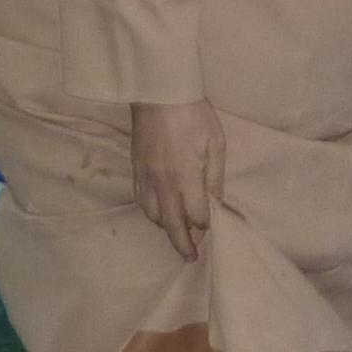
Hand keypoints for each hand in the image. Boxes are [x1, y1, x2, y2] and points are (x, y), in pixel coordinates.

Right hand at [131, 98, 221, 261]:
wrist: (158, 93)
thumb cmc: (193, 115)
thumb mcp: (216, 144)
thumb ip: (215, 177)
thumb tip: (215, 202)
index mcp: (186, 178)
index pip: (197, 215)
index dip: (206, 224)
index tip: (212, 225)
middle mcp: (163, 184)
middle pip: (171, 225)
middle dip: (182, 244)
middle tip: (190, 258)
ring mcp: (146, 178)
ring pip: (153, 215)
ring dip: (165, 228)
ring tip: (176, 233)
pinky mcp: (135, 169)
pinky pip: (141, 200)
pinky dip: (151, 212)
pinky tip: (159, 212)